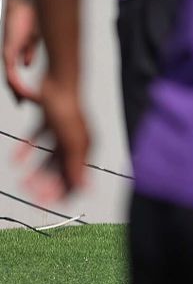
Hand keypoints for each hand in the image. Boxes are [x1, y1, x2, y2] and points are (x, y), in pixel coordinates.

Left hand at [3, 0, 40, 103]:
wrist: (25, 3)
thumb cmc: (30, 17)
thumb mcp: (33, 38)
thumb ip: (29, 52)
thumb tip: (27, 66)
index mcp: (16, 51)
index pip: (16, 73)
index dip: (21, 86)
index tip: (28, 96)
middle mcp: (10, 54)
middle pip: (11, 78)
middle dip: (17, 92)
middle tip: (22, 103)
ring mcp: (9, 52)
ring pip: (10, 77)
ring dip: (17, 89)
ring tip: (23, 100)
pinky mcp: (9, 50)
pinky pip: (11, 70)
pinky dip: (16, 81)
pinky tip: (21, 88)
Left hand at [19, 74, 88, 202]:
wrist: (57, 80)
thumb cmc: (66, 109)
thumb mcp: (70, 142)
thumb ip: (76, 166)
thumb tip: (85, 189)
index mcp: (84, 148)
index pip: (76, 179)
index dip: (61, 193)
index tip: (43, 202)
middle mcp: (75, 142)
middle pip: (61, 171)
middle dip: (45, 184)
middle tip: (28, 190)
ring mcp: (62, 133)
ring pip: (49, 159)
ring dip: (36, 171)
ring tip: (21, 179)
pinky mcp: (49, 123)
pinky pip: (38, 141)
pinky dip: (26, 151)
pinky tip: (15, 159)